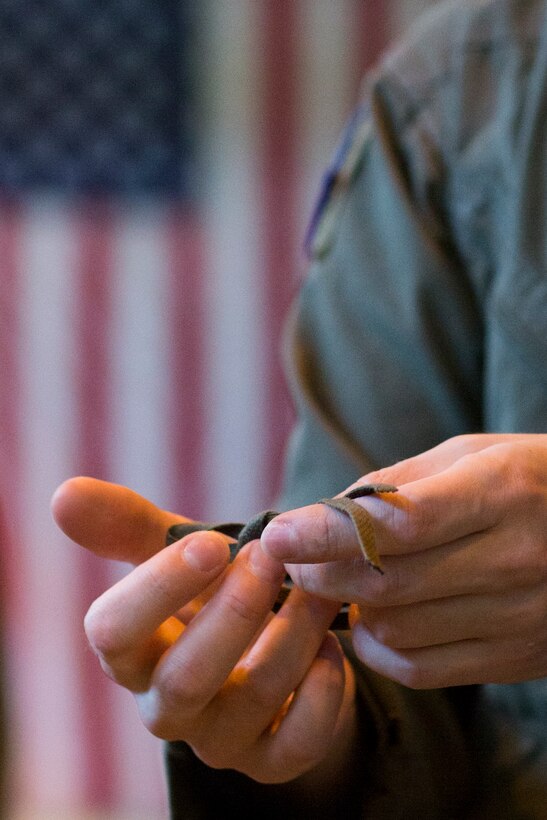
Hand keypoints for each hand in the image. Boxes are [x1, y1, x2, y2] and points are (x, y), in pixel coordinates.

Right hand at [51, 477, 356, 783]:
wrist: (263, 643)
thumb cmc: (209, 592)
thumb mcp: (175, 553)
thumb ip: (127, 525)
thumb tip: (63, 492)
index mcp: (132, 652)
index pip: (112, 633)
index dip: (160, 586)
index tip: (213, 542)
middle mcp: (166, 705)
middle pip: (184, 678)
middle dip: (234, 611)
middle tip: (272, 558)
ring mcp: (219, 738)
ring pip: (251, 699)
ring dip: (294, 635)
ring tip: (321, 588)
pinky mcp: (270, 760)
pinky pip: (298, 744)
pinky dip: (323, 692)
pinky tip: (332, 648)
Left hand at [261, 434, 546, 687]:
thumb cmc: (530, 479)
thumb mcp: (472, 454)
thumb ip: (397, 483)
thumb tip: (322, 516)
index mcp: (503, 492)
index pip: (399, 523)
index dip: (327, 532)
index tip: (278, 534)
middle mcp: (516, 558)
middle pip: (387, 583)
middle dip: (321, 572)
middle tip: (293, 558)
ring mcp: (522, 617)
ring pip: (397, 631)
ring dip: (349, 609)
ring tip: (340, 581)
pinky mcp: (519, 658)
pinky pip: (423, 670)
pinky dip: (379, 649)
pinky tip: (373, 619)